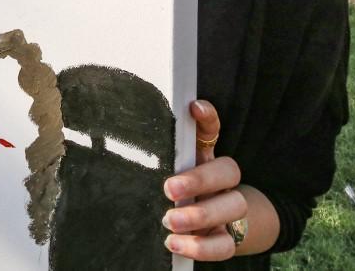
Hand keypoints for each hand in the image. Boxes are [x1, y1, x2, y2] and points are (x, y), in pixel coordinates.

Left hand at [162, 100, 246, 261]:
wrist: (202, 229)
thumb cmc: (174, 195)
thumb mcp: (164, 173)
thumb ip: (153, 160)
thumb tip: (120, 138)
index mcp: (204, 158)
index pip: (212, 132)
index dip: (208, 118)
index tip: (193, 107)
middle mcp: (222, 181)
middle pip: (229, 170)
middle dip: (199, 179)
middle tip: (169, 188)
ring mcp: (228, 210)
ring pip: (234, 206)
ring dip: (201, 215)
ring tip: (169, 221)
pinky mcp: (227, 239)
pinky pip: (225, 246)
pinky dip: (201, 248)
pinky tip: (174, 243)